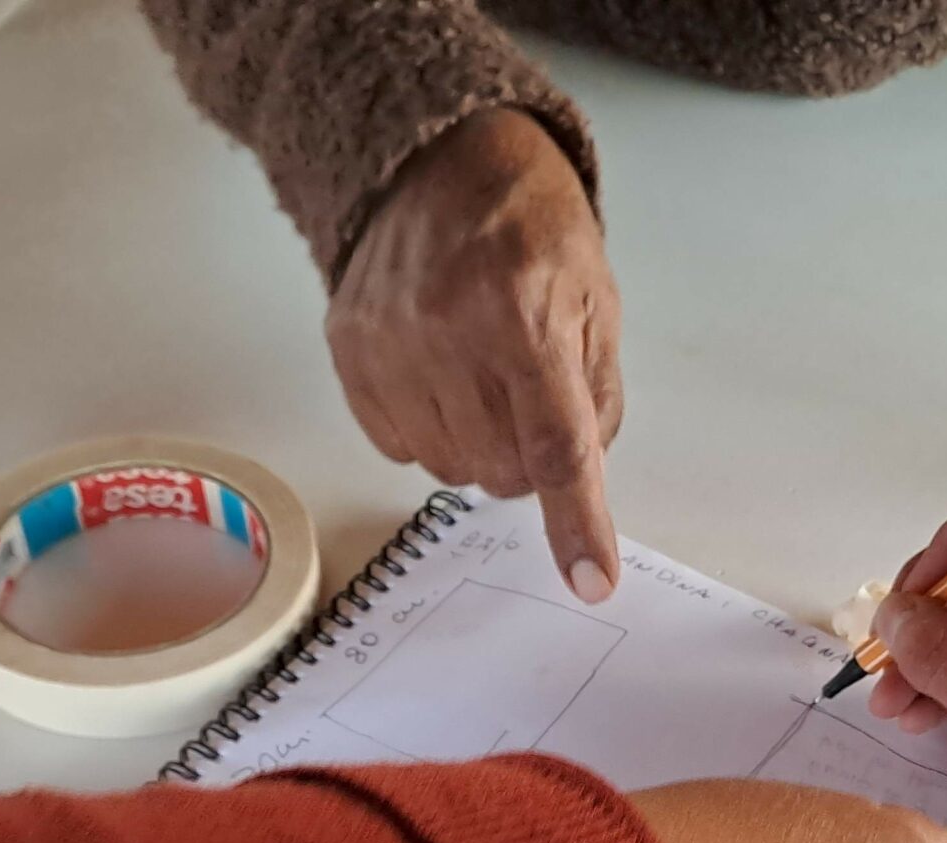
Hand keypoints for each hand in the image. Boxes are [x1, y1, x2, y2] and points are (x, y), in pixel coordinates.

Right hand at [328, 109, 622, 601]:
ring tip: (483, 377)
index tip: (591, 580)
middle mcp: (448, 332)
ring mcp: (388, 344)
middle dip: (528, 459)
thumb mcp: (595, 299)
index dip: (577, 523)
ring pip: (450, 468)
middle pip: (501, 471)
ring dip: (478, 445)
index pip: (557, 448)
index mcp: (525, 315)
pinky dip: (429, 429)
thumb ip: (597, 398)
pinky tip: (439, 376)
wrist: (436, 158)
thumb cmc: (530, 227)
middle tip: (530, 401)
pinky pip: (397, 446)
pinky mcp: (349, 351)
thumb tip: (584, 486)